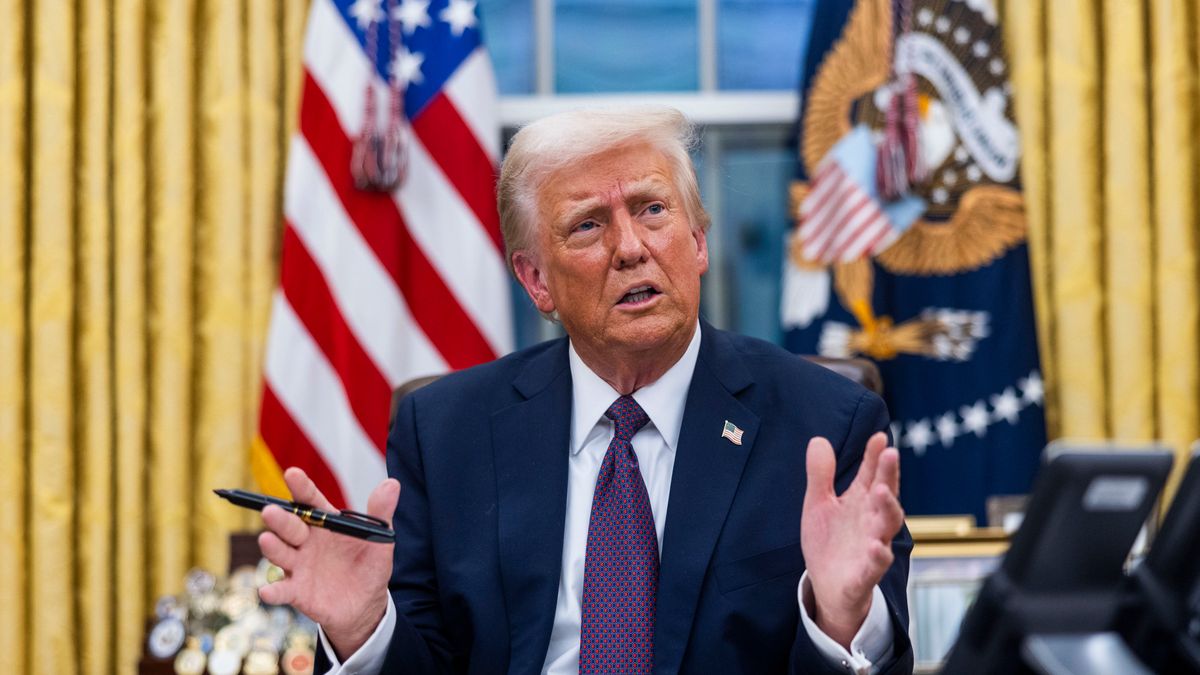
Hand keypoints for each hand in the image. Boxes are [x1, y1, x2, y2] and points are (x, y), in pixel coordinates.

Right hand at [258, 468, 399, 659]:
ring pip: (280, 553)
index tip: (292, 474)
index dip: (301, 487)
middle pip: (290, 526)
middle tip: (272, 510)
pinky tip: (267, 592)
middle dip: (280, 518)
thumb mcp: (379, 539)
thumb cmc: (369, 566)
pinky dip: (273, 591)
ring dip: (273, 547)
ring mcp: (298, 566)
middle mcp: (306, 541)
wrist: (365, 605)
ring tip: (267, 539)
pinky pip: (281, 590)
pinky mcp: (296, 592)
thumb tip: (392, 484)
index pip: (310, 501)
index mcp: (325, 524)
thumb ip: (381, 512)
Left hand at [801, 431, 902, 648]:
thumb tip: (818, 440)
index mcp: (861, 502)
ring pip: (887, 526)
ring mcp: (872, 546)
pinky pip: (876, 564)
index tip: (878, 437)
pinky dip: (879, 555)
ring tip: (881, 491)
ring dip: (887, 508)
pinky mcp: (866, 573)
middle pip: (885, 494)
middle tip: (890, 453)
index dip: (875, 456)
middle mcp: (872, 520)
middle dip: (888, 475)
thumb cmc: (829, 541)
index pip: (871, 474)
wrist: (827, 586)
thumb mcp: (819, 504)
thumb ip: (821, 475)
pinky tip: (876, 545)